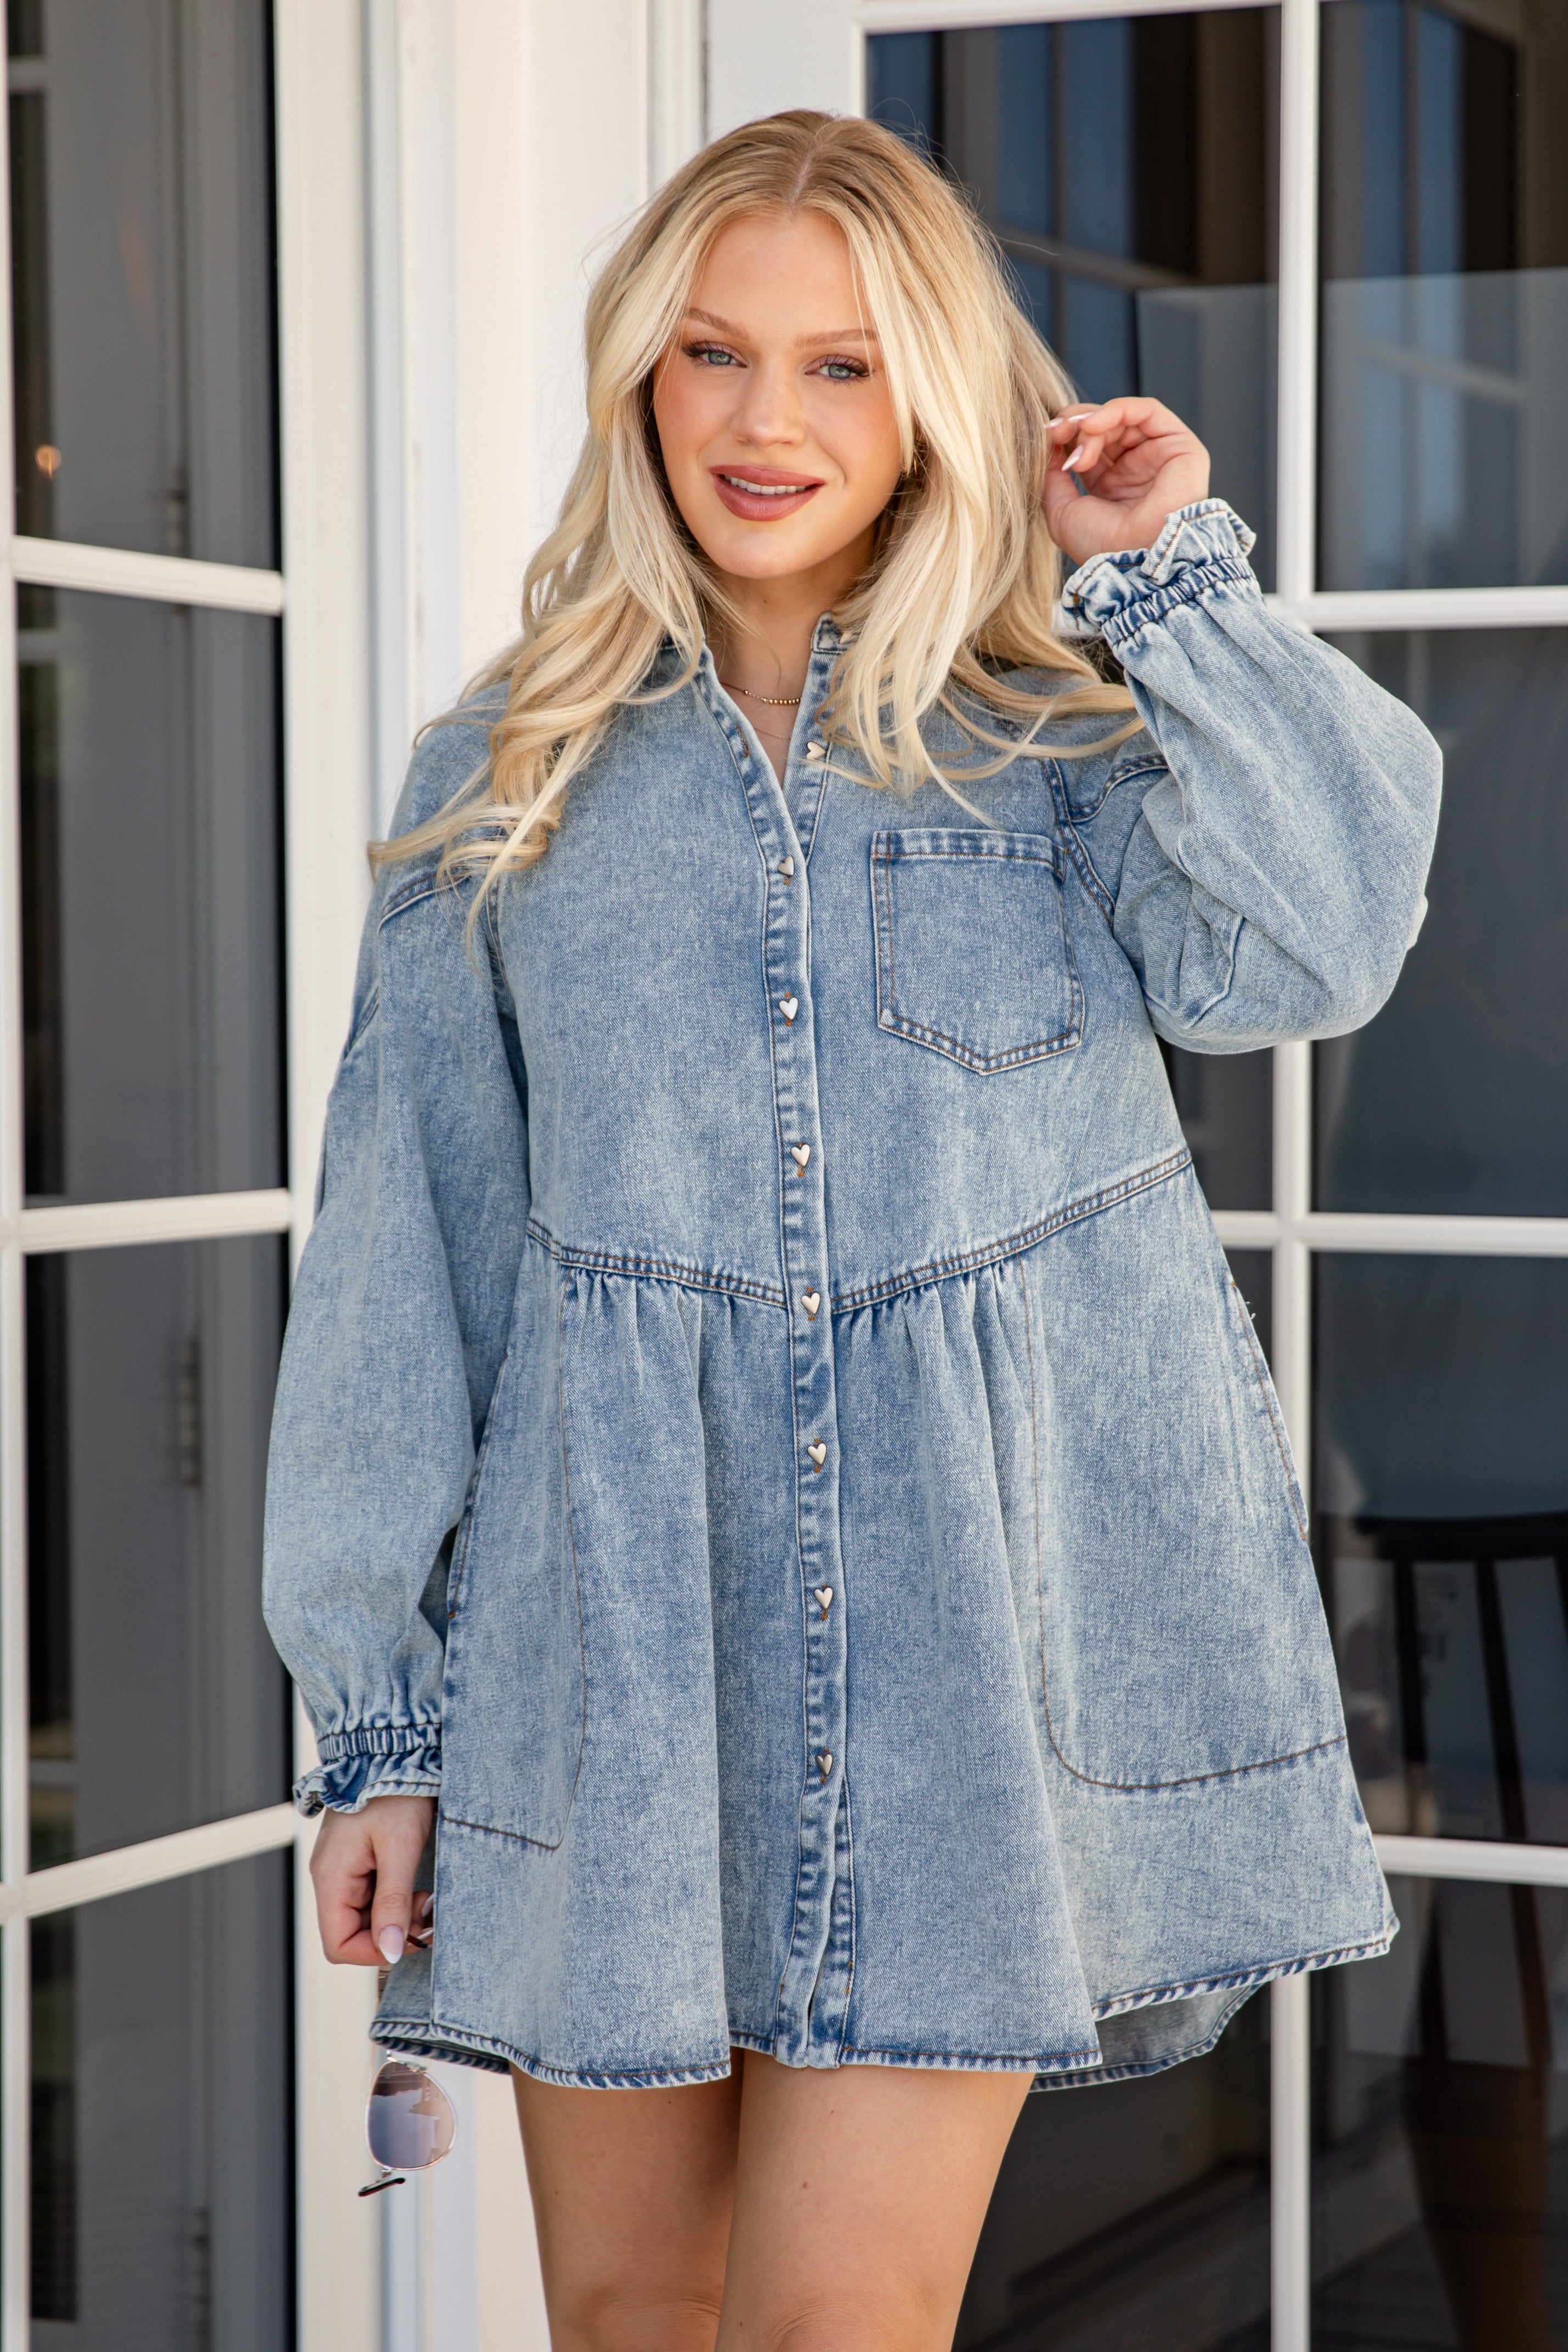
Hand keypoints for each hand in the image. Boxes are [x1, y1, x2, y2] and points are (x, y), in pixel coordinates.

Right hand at [310, 1792, 436, 1965]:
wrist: (394, 1751)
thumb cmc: (396, 1793)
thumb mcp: (400, 1849)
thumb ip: (393, 1903)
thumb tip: (391, 1952)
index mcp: (331, 1878)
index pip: (338, 1944)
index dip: (373, 1952)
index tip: (410, 1939)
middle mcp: (330, 1877)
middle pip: (352, 1932)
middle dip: (390, 1931)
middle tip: (425, 1911)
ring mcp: (343, 1869)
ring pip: (365, 1916)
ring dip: (396, 1915)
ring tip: (424, 1895)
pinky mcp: (358, 1860)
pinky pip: (372, 1896)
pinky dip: (395, 1899)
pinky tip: (415, 1885)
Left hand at [1043, 397, 1210, 568]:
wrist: (1132, 558)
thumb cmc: (1099, 545)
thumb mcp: (1061, 512)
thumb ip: (1052, 477)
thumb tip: (1048, 446)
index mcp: (1112, 486)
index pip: (1090, 444)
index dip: (1067, 435)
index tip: (1046, 437)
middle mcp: (1137, 469)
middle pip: (1105, 427)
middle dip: (1076, 423)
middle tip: (1057, 432)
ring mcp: (1159, 456)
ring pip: (1123, 417)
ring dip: (1092, 422)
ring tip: (1077, 438)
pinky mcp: (1180, 445)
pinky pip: (1147, 410)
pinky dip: (1117, 409)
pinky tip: (1093, 425)